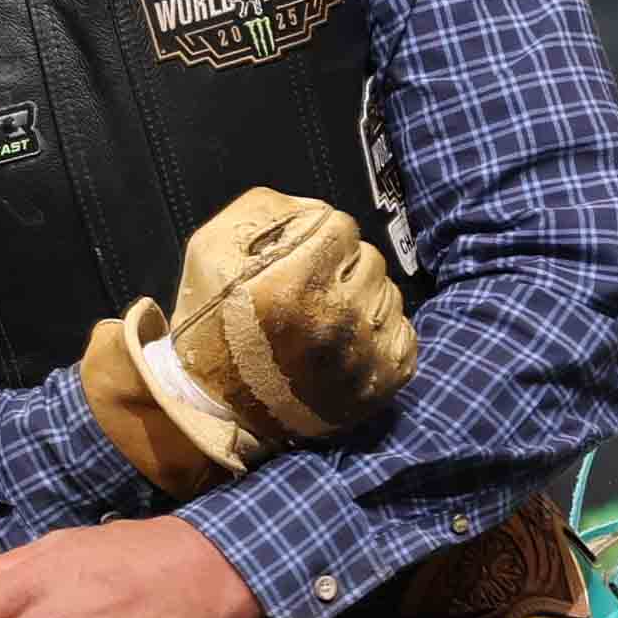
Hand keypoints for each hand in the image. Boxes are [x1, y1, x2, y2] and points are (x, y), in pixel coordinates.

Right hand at [79, 188, 415, 492]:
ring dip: (362, 299)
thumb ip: (269, 210)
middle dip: (343, 268)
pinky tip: (346, 345)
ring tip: (326, 321)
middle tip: (312, 293)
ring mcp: (362, 355)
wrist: (218, 406)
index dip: (321, 237)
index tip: (301, 258)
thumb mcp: (213, 246)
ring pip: (389, 294)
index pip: (343, 227)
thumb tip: (322, 211)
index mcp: (292, 283)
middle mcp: (334, 319)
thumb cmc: (214, 319)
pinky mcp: (382, 383)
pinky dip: (380, 334)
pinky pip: (404, 334)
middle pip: (370, 259)